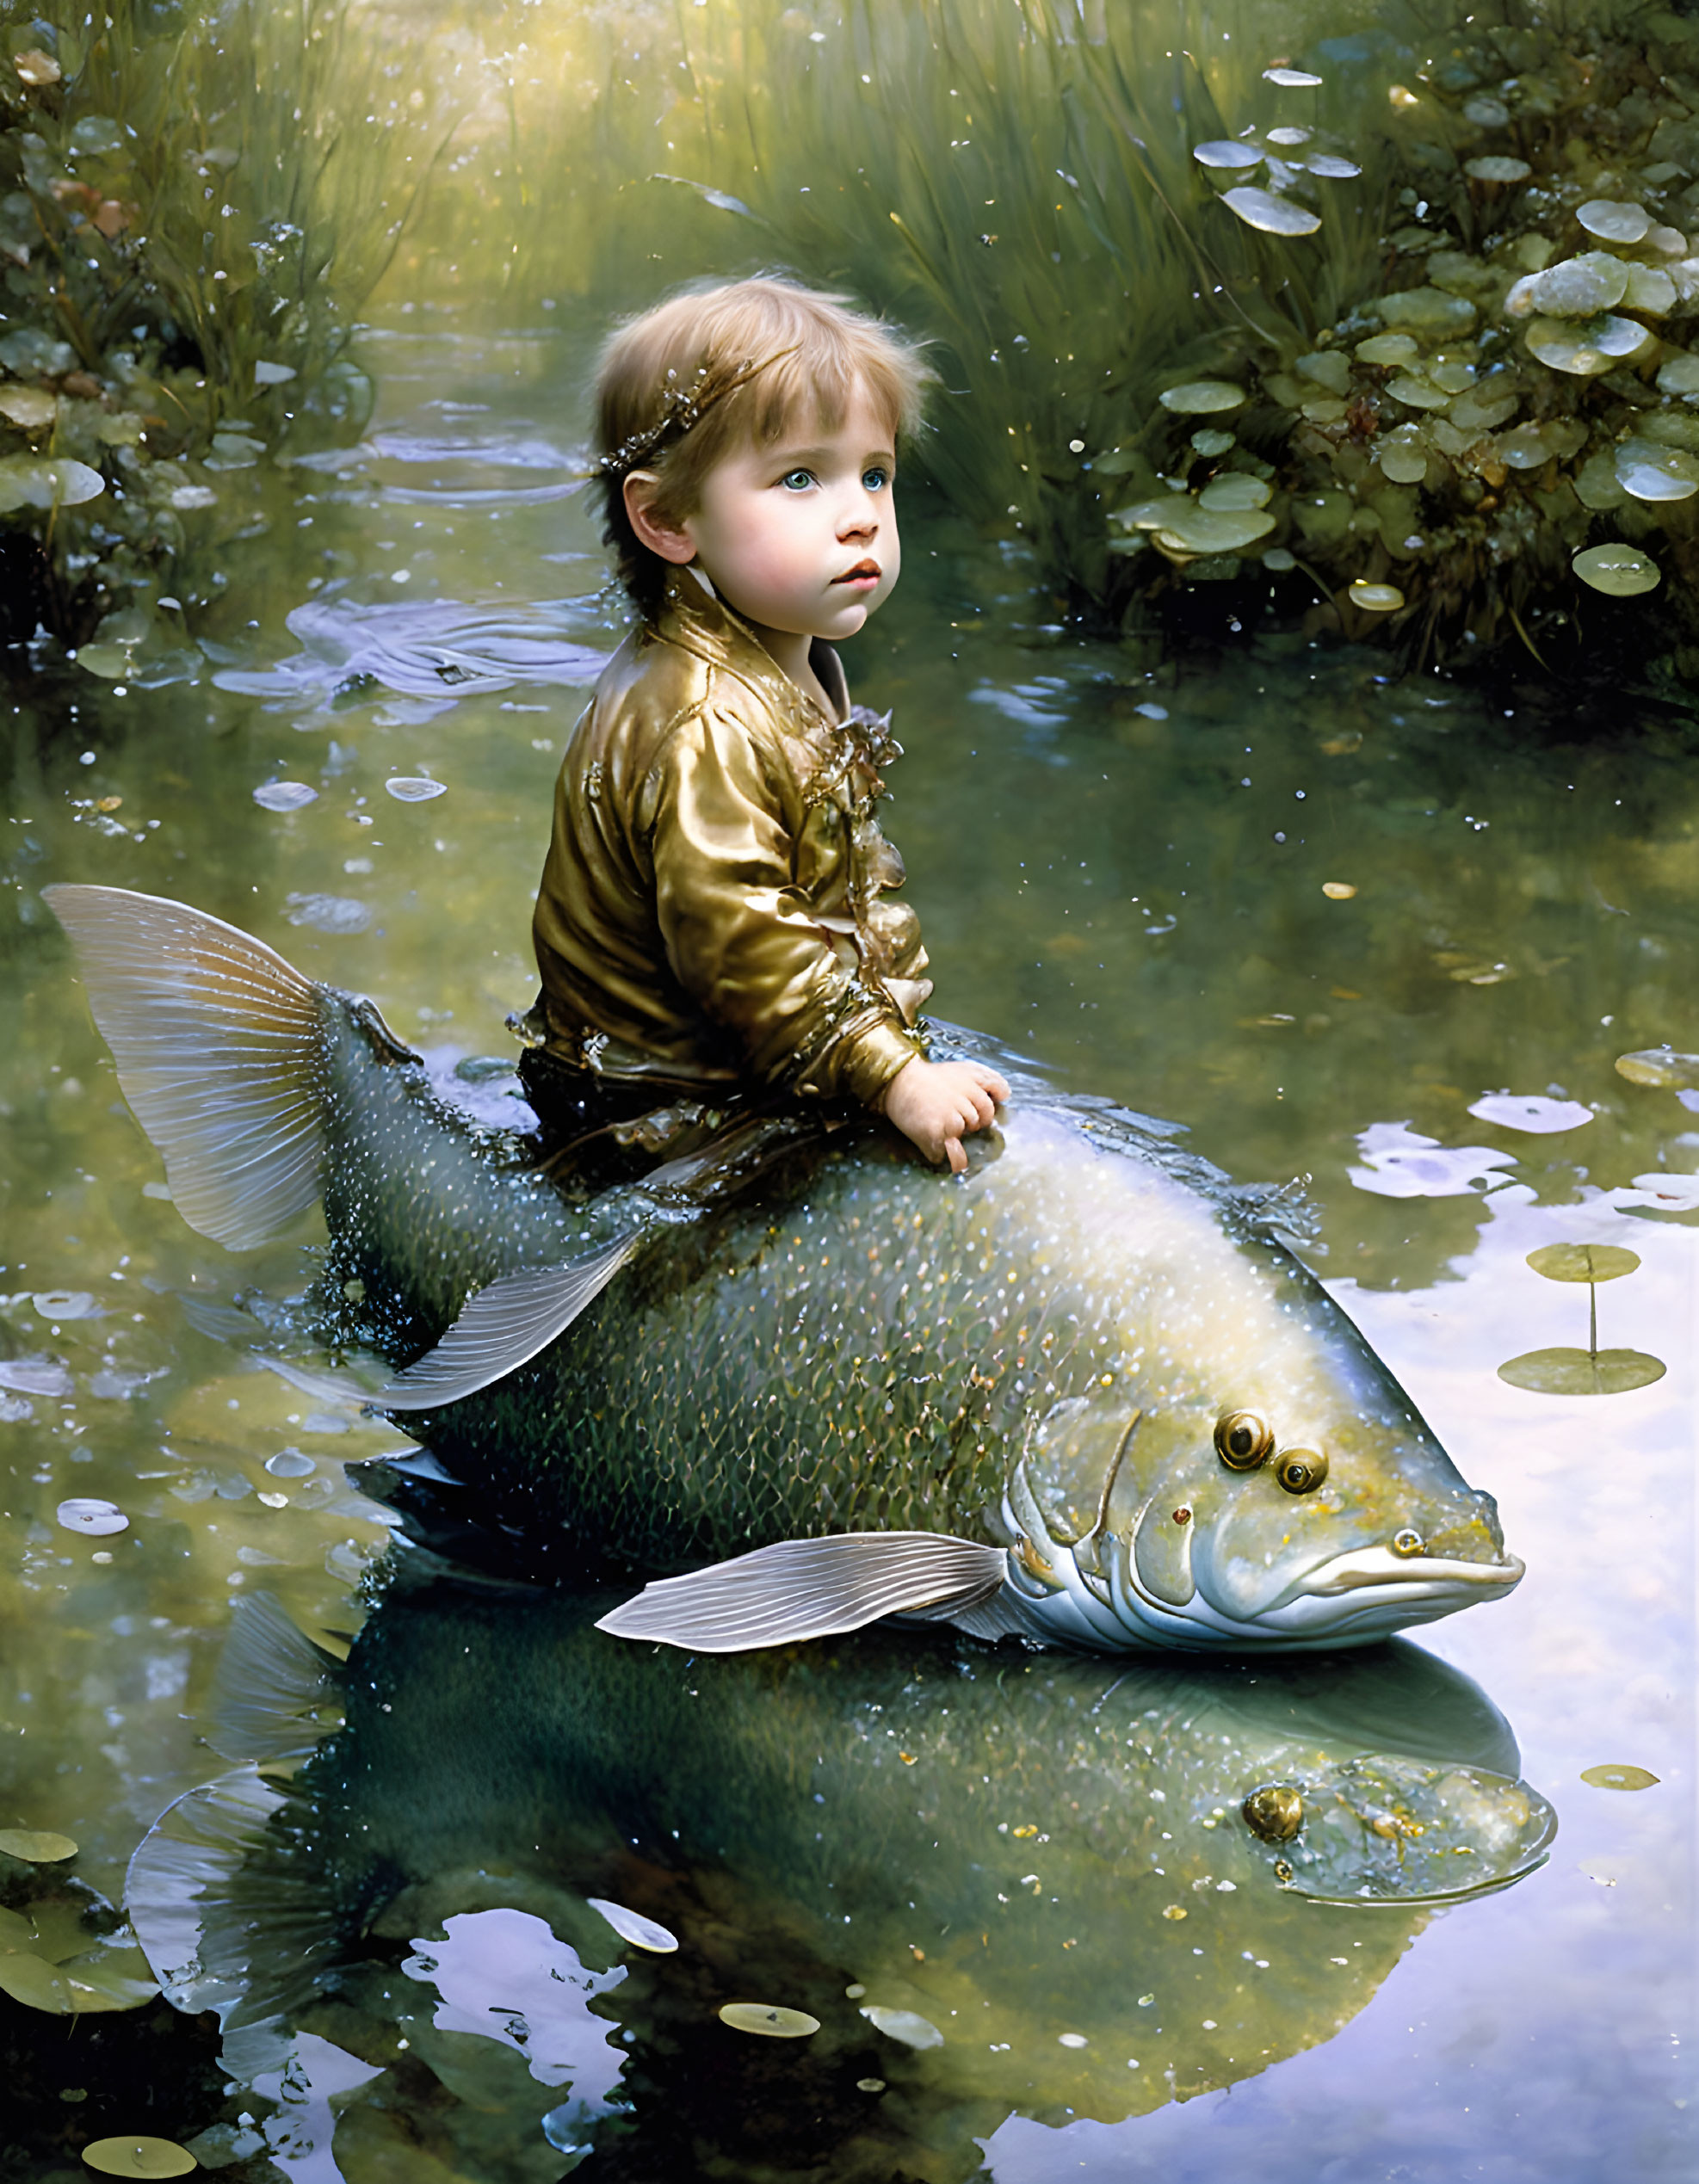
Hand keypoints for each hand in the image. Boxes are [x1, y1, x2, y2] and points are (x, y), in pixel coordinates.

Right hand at [881, 1057, 1009, 1174]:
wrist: (897, 1082)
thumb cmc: (930, 1077)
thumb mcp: (962, 1069)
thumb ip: (988, 1079)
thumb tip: (1006, 1094)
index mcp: (972, 1084)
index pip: (990, 1106)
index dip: (983, 1110)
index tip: (970, 1108)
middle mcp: (965, 1100)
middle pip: (981, 1122)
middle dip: (970, 1121)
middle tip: (948, 1112)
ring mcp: (951, 1118)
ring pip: (964, 1134)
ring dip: (953, 1133)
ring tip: (935, 1119)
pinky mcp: (936, 1133)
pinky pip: (948, 1154)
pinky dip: (940, 1152)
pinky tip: (931, 1139)